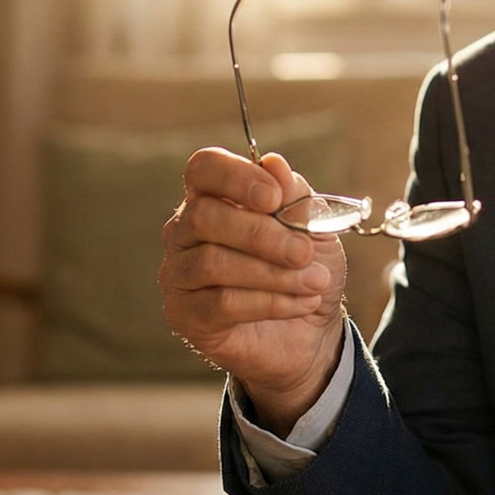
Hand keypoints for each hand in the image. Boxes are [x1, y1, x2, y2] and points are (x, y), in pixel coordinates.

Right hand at [160, 147, 347, 434]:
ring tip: (314, 283)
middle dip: (262, 234)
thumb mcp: (315, 226)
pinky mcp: (184, 314)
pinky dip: (269, 302)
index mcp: (214, 196)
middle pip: (204, 216)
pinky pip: (221, 303)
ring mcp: (179, 273)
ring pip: (212, 262)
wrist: (312, 330)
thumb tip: (274, 164)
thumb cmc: (305, 268)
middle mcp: (185, 230)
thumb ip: (294, 195)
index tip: (274, 198)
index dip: (236, 177)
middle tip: (304, 253)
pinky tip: (300, 303)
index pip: (204, 168)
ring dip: (272, 273)